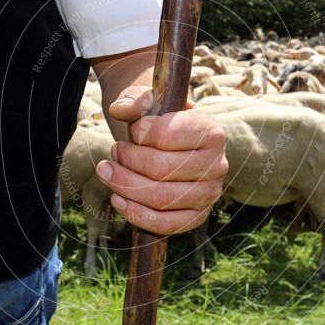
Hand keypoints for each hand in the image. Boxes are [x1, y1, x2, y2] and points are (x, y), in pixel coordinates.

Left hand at [95, 86, 227, 235]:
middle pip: (160, 170)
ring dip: (124, 186)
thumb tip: (119, 110)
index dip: (138, 133)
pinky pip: (165, 224)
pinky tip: (118, 200)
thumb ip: (135, 99)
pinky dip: (136, 214)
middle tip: (113, 151)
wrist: (175, 145)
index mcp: (211, 132)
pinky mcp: (197, 216)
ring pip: (159, 198)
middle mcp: (217, 165)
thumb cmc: (162, 121)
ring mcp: (209, 194)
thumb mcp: (152, 101)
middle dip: (126, 161)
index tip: (131, 129)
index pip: (166, 137)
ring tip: (107, 172)